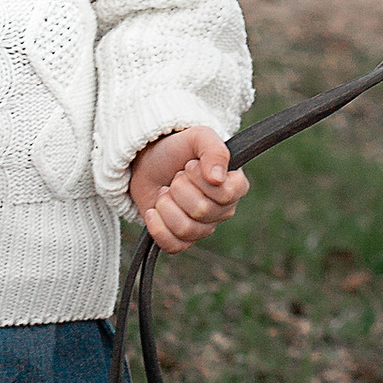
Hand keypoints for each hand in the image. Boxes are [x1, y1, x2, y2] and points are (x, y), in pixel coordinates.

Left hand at [130, 127, 248, 254]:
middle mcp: (223, 210)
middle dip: (179, 188)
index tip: (190, 165)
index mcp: (234, 185)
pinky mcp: (181, 240)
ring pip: (186, 229)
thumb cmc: (177, 149)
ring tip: (166, 192)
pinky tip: (153, 211)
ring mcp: (203, 227)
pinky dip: (157, 227)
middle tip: (176, 176)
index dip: (201, 179)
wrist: (148, 162)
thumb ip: (214, 150)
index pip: (227, 194)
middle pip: (202, 211)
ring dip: (166, 205)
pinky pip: (173, 246)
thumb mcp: (197, 137)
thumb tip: (217, 179)